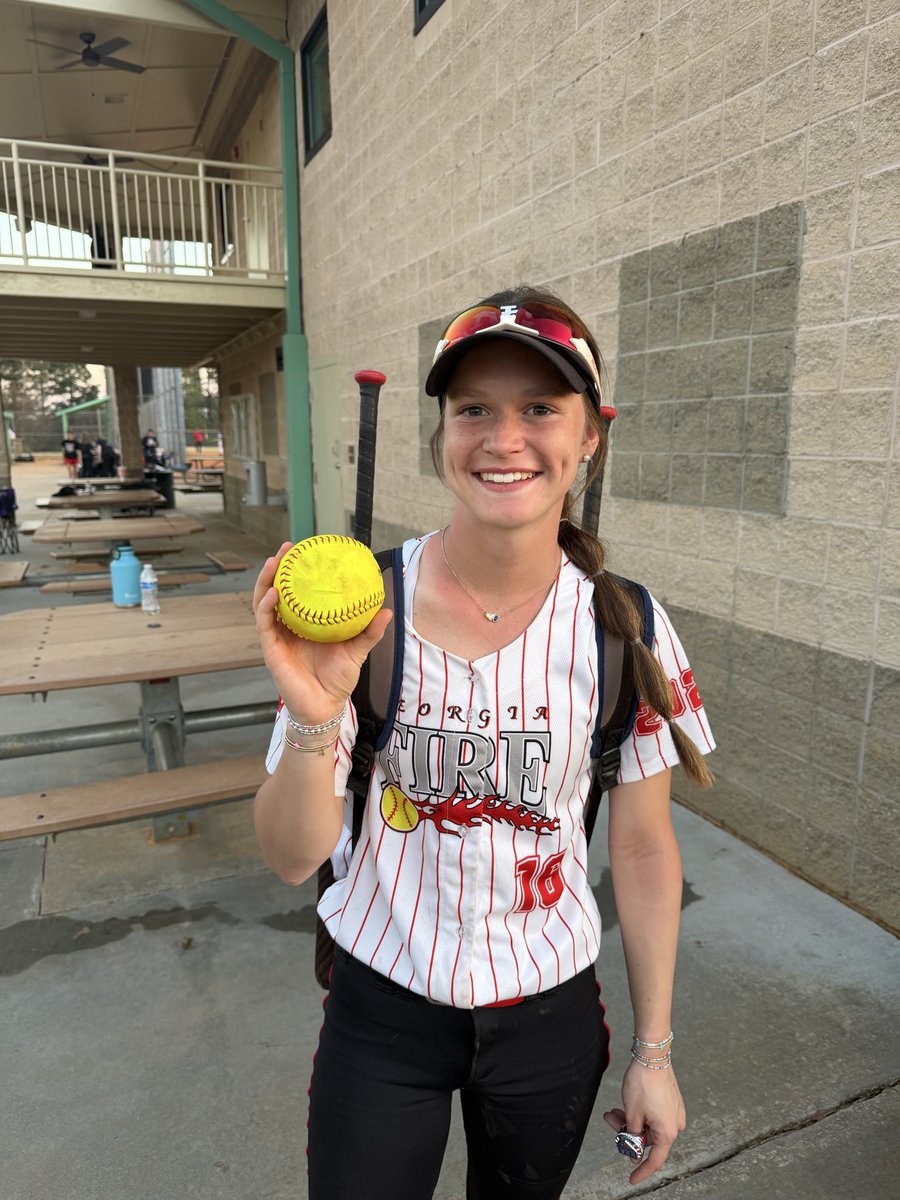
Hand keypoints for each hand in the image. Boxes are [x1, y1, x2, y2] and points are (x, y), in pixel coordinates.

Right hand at [253, 542, 392, 723]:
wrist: (326, 706)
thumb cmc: (338, 679)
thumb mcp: (357, 651)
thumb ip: (370, 632)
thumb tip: (387, 610)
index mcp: (305, 623)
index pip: (298, 591)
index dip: (298, 571)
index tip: (305, 549)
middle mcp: (288, 627)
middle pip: (276, 591)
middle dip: (278, 568)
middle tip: (287, 548)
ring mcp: (277, 637)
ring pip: (264, 603)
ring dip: (266, 581)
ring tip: (274, 563)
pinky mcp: (271, 649)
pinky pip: (264, 624)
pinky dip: (266, 607)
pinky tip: (273, 594)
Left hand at [603, 1061, 685, 1184]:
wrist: (652, 1056)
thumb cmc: (643, 1083)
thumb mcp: (632, 1114)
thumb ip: (633, 1136)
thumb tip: (634, 1149)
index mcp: (667, 1132)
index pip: (655, 1160)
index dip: (642, 1170)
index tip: (632, 1179)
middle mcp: (675, 1125)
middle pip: (648, 1139)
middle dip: (627, 1132)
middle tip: (610, 1121)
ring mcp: (674, 1113)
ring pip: (648, 1125)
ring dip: (630, 1121)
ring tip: (613, 1111)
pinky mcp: (671, 1102)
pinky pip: (653, 1115)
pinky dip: (639, 1113)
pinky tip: (625, 1106)